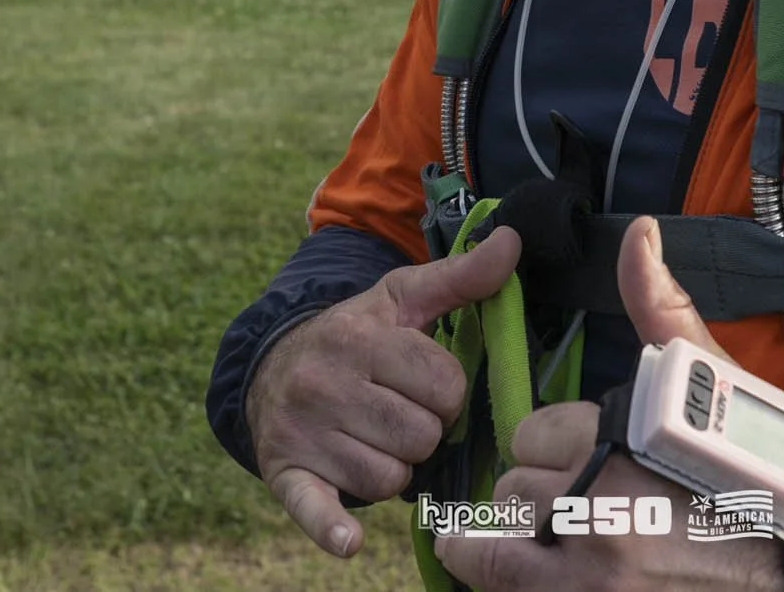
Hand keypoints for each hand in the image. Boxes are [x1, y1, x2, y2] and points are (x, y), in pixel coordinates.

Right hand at [247, 226, 522, 558]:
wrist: (270, 367)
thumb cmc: (355, 335)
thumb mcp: (401, 299)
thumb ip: (460, 276)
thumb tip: (513, 241)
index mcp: (360, 339)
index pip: (445, 385)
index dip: (448, 392)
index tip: (426, 385)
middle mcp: (326, 384)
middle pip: (421, 435)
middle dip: (422, 432)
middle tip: (398, 415)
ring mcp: (304, 431)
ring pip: (388, 478)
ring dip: (393, 468)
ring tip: (374, 439)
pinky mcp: (285, 473)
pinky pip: (315, 510)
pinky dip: (332, 530)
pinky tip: (349, 542)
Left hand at [431, 216, 783, 590]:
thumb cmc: (753, 465)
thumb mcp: (709, 377)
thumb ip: (657, 306)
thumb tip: (640, 234)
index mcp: (624, 441)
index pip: (531, 435)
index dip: (547, 442)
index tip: (574, 452)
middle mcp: (600, 511)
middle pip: (512, 491)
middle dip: (533, 491)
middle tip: (570, 497)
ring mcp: (594, 576)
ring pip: (502, 548)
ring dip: (520, 541)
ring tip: (555, 534)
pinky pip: (510, 590)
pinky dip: (513, 578)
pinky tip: (536, 565)